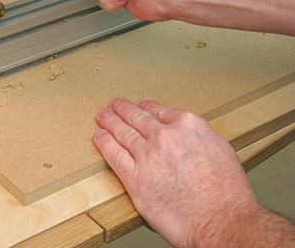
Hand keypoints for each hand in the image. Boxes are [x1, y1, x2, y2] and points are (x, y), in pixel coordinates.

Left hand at [93, 98, 258, 246]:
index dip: (146, 107)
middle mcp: (165, 136)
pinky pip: (113, 154)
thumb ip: (199, 138)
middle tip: (115, 104)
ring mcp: (147, 155)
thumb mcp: (221, 150)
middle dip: (124, 109)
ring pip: (123, 133)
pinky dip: (104, 143)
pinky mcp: (135, 177)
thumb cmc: (227, 193)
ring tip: (102, 116)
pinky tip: (99, 136)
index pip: (160, 111)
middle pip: (138, 118)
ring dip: (110, 121)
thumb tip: (189, 138)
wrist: (221, 220)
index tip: (140, 106)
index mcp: (188, 126)